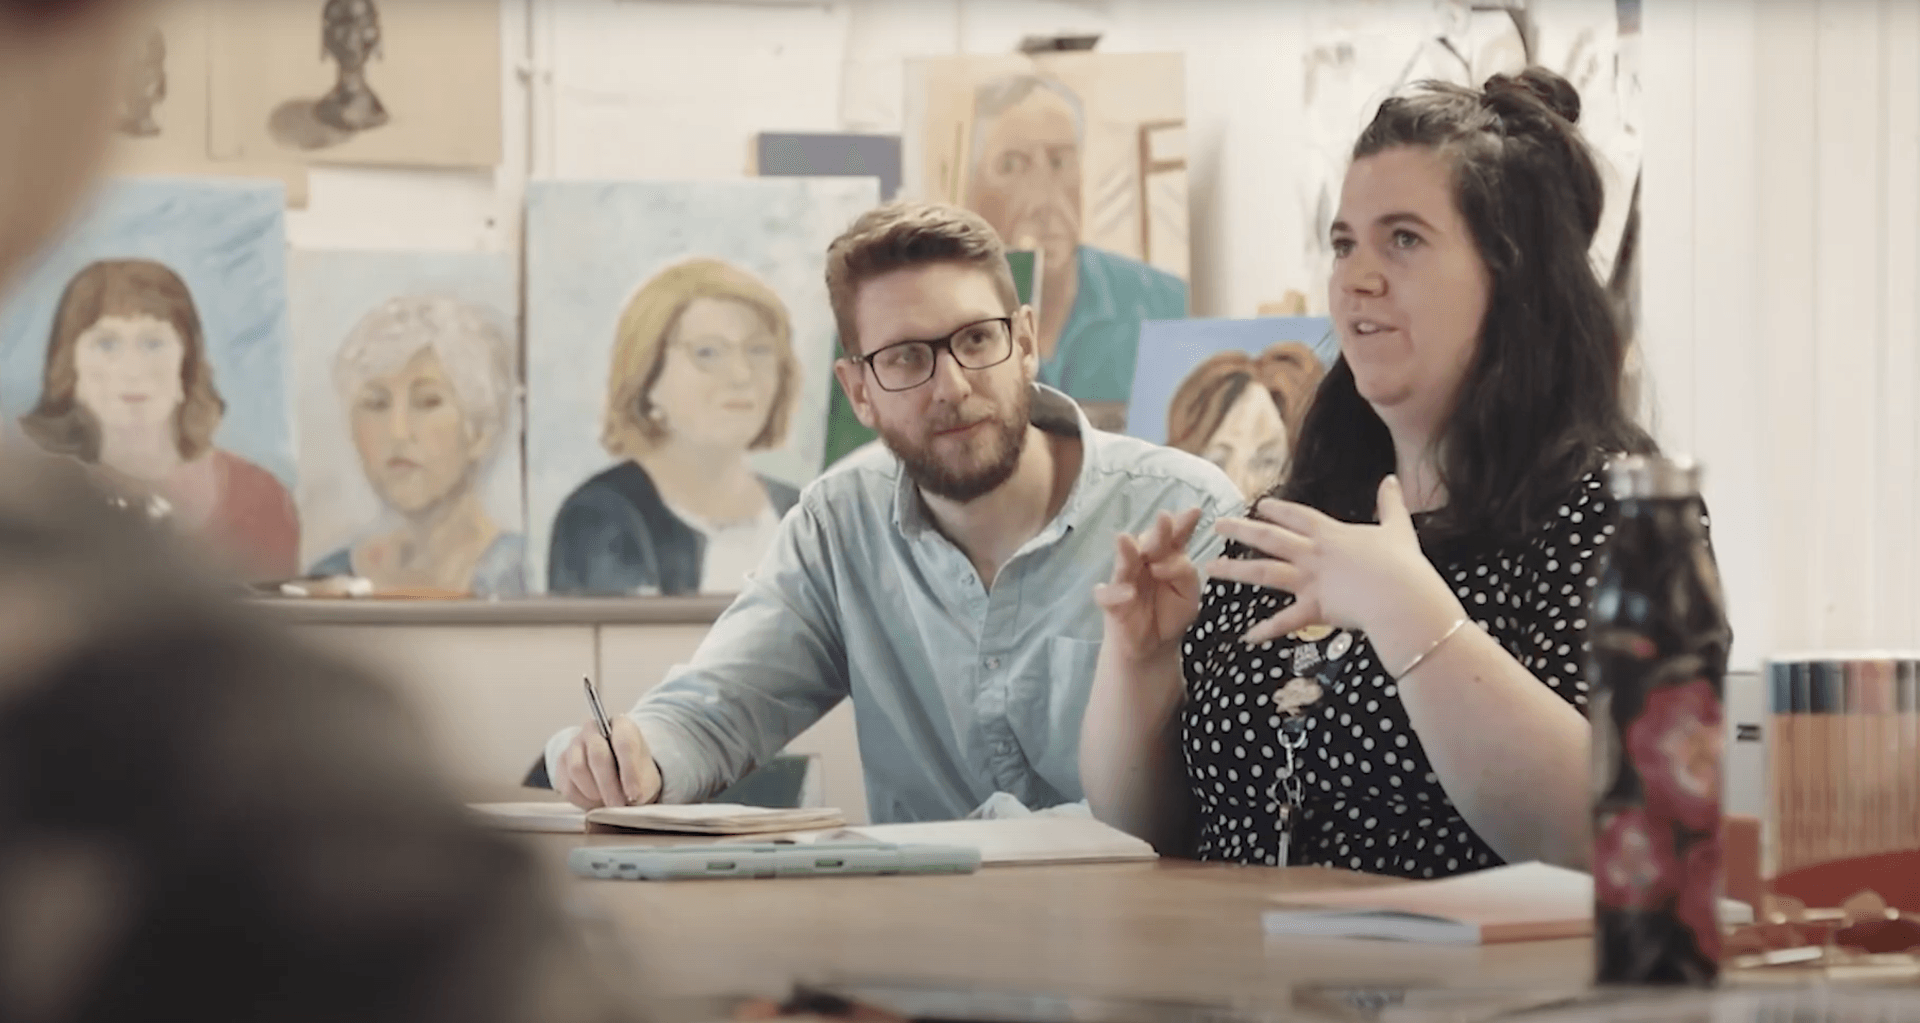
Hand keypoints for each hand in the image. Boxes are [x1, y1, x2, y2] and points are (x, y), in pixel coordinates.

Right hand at [557, 716, 661, 808]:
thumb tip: (633, 797)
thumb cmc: (635, 772)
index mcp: (621, 725)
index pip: (624, 743)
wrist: (617, 772)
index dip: (629, 772)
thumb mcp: (646, 777)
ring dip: (594, 792)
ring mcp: (574, 743)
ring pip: (577, 769)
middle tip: (618, 805)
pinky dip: (582, 800)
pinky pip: (567, 785)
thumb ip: (641, 784)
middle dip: (609, 785)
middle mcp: (594, 729)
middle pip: (598, 755)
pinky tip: (595, 803)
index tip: (634, 794)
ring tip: (608, 803)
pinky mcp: (562, 762)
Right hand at [1093, 508, 1204, 663]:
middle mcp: (1144, 563)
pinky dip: (1115, 593)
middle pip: (1149, 543)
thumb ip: (1183, 574)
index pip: (1175, 537)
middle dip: (1157, 532)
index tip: (1195, 511)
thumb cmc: (1171, 613)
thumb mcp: (1189, 595)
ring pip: (1123, 562)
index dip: (1182, 524)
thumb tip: (1162, 564)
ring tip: (1125, 540)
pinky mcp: (1111, 603)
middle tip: (1165, 518)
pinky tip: (1128, 593)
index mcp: (1166, 558)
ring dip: (1125, 551)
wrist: (1153, 647)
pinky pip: (1106, 595)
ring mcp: (1125, 580)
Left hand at [1206, 476, 1461, 644]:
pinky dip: (1266, 630)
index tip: (1258, 506)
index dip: (1276, 509)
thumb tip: (1392, 479)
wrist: (1402, 596)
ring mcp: (1310, 581)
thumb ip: (1391, 503)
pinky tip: (1247, 636)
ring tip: (1210, 570)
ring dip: (1235, 571)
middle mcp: (1313, 554)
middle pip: (1269, 538)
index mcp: (1330, 534)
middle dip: (1241, 530)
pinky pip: (1285, 621)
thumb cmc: (1403, 563)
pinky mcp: (1314, 608)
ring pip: (1264, 573)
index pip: (1297, 515)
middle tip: (1217, 525)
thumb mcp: (1397, 527)